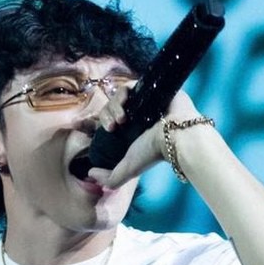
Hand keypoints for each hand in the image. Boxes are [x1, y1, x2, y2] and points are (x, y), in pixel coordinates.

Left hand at [88, 88, 202, 188]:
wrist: (174, 136)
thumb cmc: (152, 153)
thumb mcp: (128, 170)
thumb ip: (110, 178)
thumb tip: (91, 173)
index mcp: (126, 134)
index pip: (104, 124)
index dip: (94, 124)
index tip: (89, 127)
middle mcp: (132, 117)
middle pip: (107, 110)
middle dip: (105, 118)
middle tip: (112, 128)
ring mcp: (139, 103)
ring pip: (115, 98)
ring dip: (113, 108)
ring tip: (121, 119)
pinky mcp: (146, 89)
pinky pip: (127, 86)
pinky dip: (122, 95)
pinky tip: (125, 105)